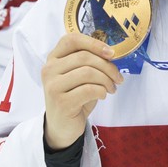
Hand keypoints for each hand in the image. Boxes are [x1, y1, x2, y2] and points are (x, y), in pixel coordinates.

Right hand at [42, 33, 123, 149]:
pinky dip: (101, 91)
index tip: (111, 53)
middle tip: (117, 77)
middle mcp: (49, 69)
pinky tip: (103, 95)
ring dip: (106, 80)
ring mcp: (53, 86)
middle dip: (107, 66)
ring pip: (88, 72)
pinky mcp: (61, 102)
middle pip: (84, 57)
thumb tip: (111, 54)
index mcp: (53, 58)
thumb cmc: (74, 97)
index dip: (94, 43)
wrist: (62, 126)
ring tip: (111, 88)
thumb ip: (89, 63)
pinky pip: (89, 89)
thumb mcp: (80, 76)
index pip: (71, 39)